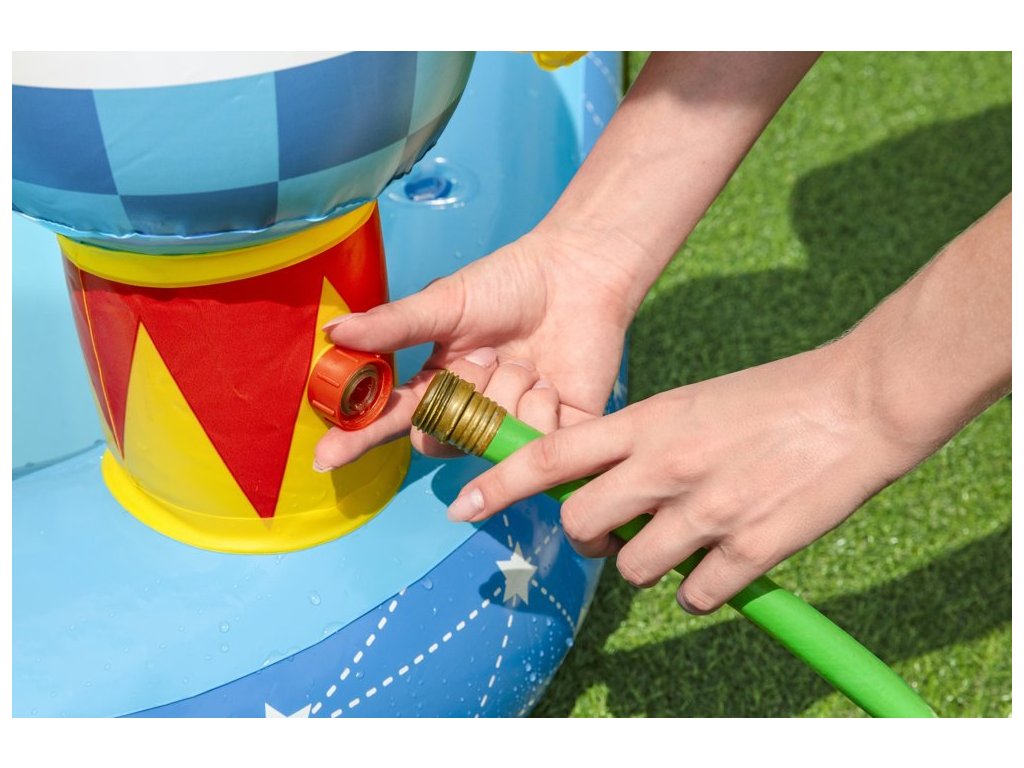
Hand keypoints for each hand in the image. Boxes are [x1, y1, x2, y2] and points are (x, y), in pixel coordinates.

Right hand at [313, 224, 640, 469]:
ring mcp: (510, 427)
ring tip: (528, 362)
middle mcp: (469, 412)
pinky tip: (552, 381)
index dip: (356, 439)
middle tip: (487, 359)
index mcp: (438, 383)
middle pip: (440, 439)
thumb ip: (394, 325)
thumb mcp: (447, 302)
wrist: (578, 274)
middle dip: (462, 400)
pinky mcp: (556, 437)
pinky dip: (542, 411)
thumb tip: (333, 334)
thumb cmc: (510, 282)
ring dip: (507, 395)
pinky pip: (535, 448)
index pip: (389, 418)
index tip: (325, 457)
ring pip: (488, 441)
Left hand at [444, 342, 925, 613]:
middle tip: (616, 530)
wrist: (857, 402)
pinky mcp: (749, 549)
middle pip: (579, 524)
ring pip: (633, 569)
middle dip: (589, 536)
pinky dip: (701, 588)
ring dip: (648, 564)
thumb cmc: (773, 398)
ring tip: (685, 540)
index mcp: (647, 421)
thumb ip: (642, 443)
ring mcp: (705, 511)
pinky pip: (694, 596)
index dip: (500, 483)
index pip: (551, 454)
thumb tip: (608, 489)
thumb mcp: (690, 402)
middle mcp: (664, 466)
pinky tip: (724, 562)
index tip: (462, 505)